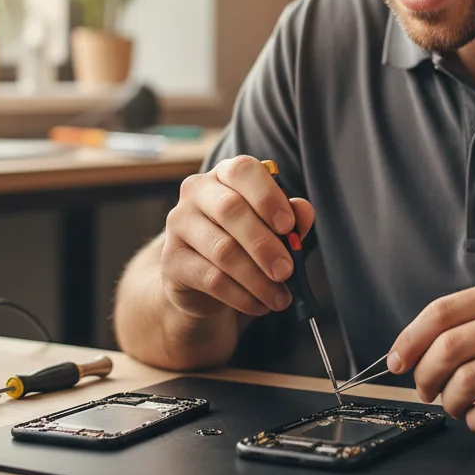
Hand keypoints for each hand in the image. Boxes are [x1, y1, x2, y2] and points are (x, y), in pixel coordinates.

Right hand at [160, 155, 313, 319]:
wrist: (202, 278)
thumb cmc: (245, 241)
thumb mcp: (272, 226)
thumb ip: (291, 216)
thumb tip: (303, 211)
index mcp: (225, 174)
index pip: (243, 170)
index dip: (268, 196)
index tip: (289, 226)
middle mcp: (197, 191)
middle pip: (230, 210)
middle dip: (265, 245)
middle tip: (287, 271)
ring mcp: (179, 223)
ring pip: (223, 250)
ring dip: (257, 278)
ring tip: (279, 297)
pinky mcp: (171, 260)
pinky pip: (211, 279)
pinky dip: (241, 296)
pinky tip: (259, 305)